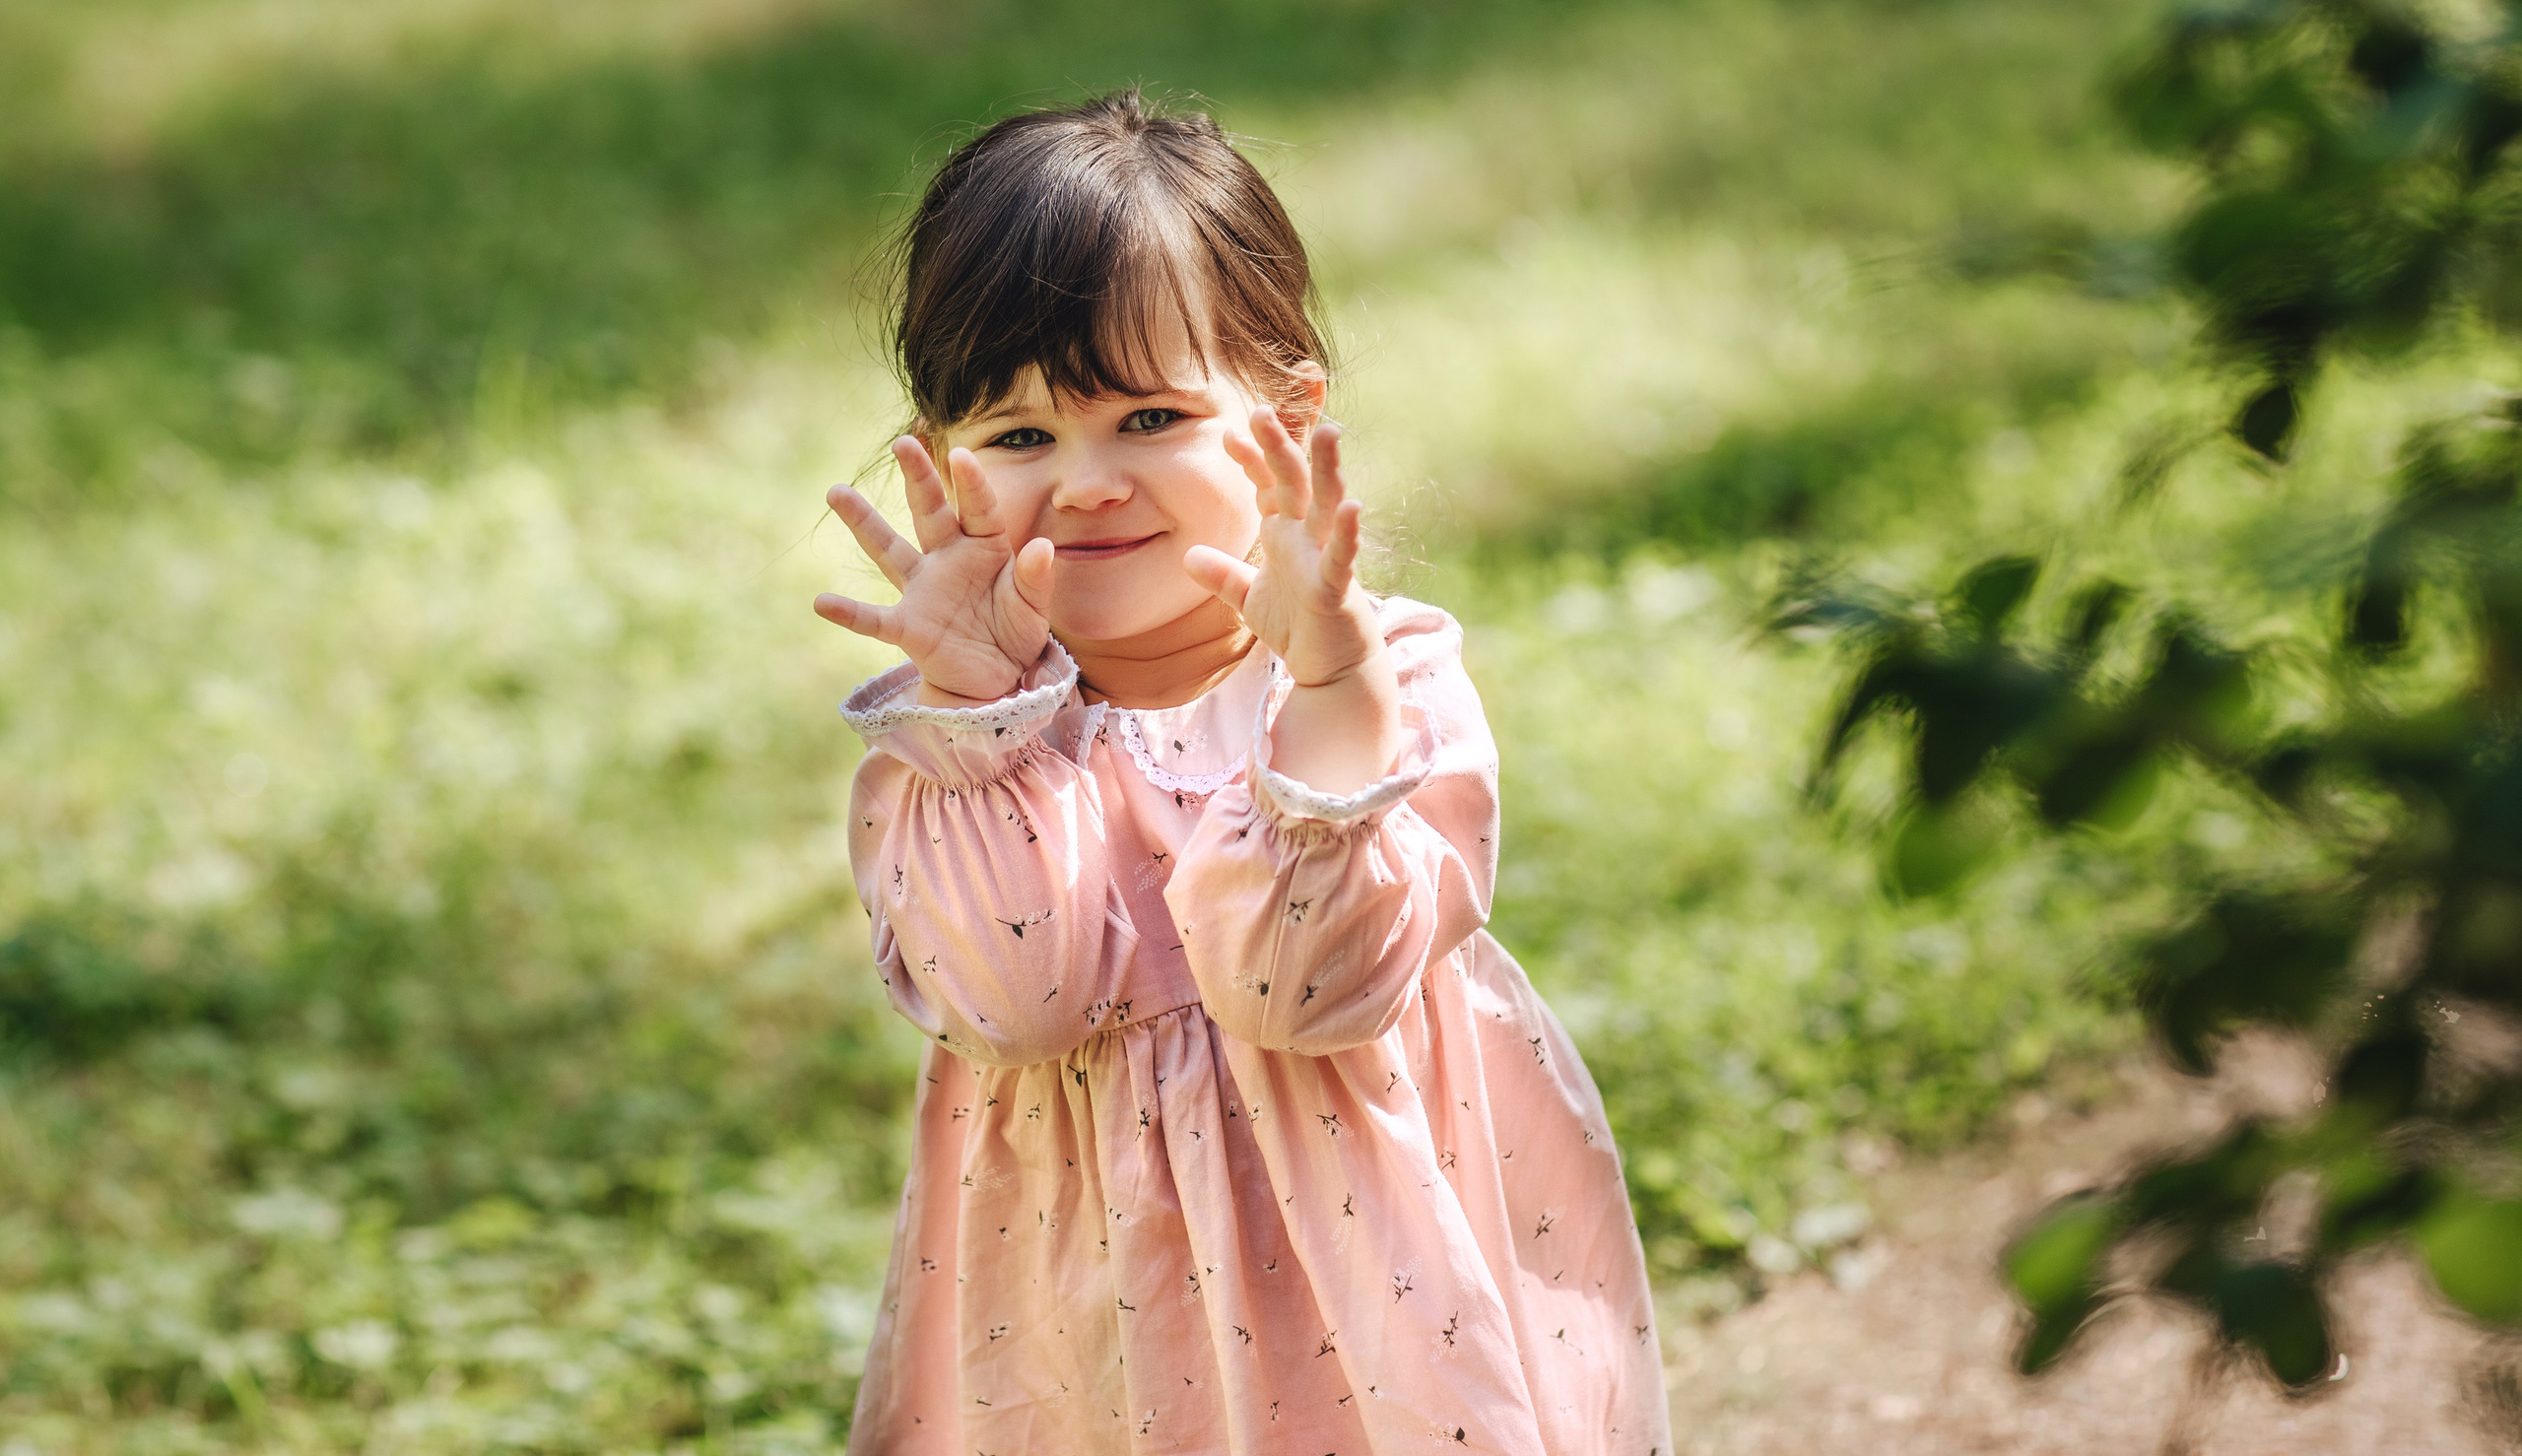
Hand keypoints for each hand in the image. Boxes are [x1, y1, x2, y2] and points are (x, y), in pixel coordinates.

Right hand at [815, 436, 1053, 703]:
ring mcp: (923, 591)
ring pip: (888, 550)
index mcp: (984, 548)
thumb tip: (1042, 547)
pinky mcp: (908, 627)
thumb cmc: (1016, 633)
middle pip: (930, 512)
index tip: (960, 455)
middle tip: (902, 443)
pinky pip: (873, 620)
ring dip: (863, 522)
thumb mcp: (1032, 607)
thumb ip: (1034, 578)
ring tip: (836, 491)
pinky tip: (821, 603)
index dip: (971, 483)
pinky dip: (848, 613)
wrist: (999, 679)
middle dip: (917, 478)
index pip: (979, 509)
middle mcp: (947, 559)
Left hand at [1190, 410, 1381, 687]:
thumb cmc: (1298, 628)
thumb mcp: (1249, 599)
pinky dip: (1348, 532)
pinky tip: (1352, 506)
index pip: (1268, 485)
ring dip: (1327, 471)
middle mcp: (1308, 538)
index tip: (1228, 434)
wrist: (1332, 670)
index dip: (1251, 459)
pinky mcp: (1338, 588)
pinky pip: (1343, 556)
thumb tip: (1188, 555)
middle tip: (1261, 409)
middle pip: (1295, 482)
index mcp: (1286, 534)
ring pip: (1329, 506)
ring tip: (1326, 433)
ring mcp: (1326, 558)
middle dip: (1280, 447)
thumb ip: (1222, 575)